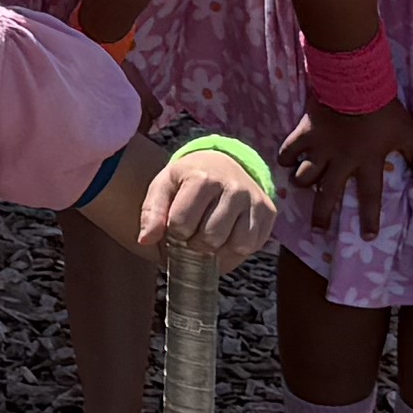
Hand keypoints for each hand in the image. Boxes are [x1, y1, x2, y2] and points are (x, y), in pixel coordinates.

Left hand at [135, 142, 279, 269]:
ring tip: (208, 235)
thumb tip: (145, 240)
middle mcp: (233, 186)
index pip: (181, 224)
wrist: (222, 163)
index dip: (174, 232)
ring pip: (235, 244)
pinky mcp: (268, 211)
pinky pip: (251, 245)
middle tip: (192, 232)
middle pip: (209, 238)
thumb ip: (150, 212)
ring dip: (217, 248)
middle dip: (195, 243)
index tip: (176, 225)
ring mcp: (253, 199)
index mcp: (202, 177)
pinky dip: (235, 249)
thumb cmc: (187, 180)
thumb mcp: (163, 187)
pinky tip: (226, 236)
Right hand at [293, 97, 412, 240]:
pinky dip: (286, 157)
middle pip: (327, 195)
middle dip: (322, 215)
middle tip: (319, 230)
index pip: (370, 197)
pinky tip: (286, 162)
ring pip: (304, 176)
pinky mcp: (304, 133)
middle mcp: (340, 162)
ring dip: (302, 184)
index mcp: (366, 162)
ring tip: (300, 188)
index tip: (368, 237)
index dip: (369, 218)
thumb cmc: (384, 109)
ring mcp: (319, 149)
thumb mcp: (407, 131)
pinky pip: (288, 151)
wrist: (355, 84)